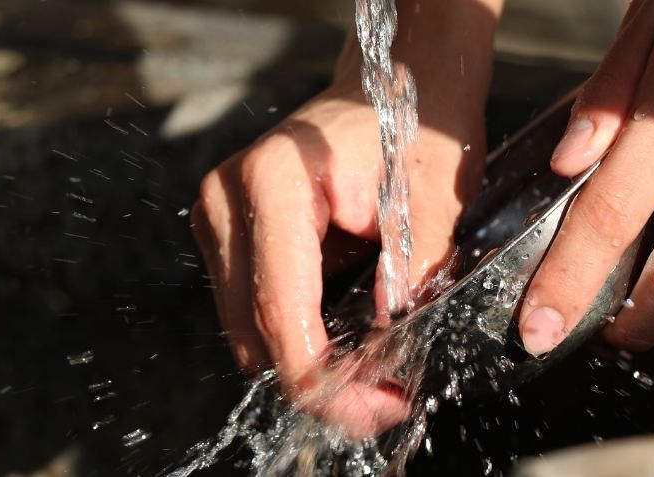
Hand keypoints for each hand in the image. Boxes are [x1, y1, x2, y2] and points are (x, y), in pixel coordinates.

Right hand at [191, 0, 500, 437]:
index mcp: (274, 184)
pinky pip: (251, 307)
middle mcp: (227, 199)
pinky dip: (294, 336)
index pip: (282, 314)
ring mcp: (218, 215)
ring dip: (305, 364)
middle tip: (384, 402)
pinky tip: (343, 347)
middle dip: (319, 383)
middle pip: (255, 333)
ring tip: (371, 379)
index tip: (375, 409)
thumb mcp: (434, 201)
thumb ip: (410, 276)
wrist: (393, 84)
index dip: (325, 382)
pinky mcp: (228, 230)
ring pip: (247, 329)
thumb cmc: (415, 128)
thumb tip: (387, 352)